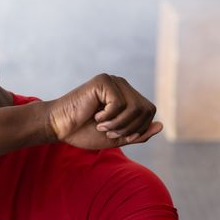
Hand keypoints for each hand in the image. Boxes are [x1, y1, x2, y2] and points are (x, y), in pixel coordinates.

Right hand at [46, 74, 162, 149]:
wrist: (58, 127)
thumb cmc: (83, 132)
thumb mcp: (116, 138)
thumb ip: (137, 133)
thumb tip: (161, 125)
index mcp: (126, 97)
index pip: (149, 111)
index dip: (138, 128)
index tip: (117, 135)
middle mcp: (122, 86)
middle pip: (146, 109)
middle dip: (129, 128)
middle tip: (109, 132)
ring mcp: (113, 81)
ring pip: (134, 106)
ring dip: (118, 124)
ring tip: (102, 126)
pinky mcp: (103, 81)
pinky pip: (120, 103)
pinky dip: (108, 116)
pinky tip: (95, 116)